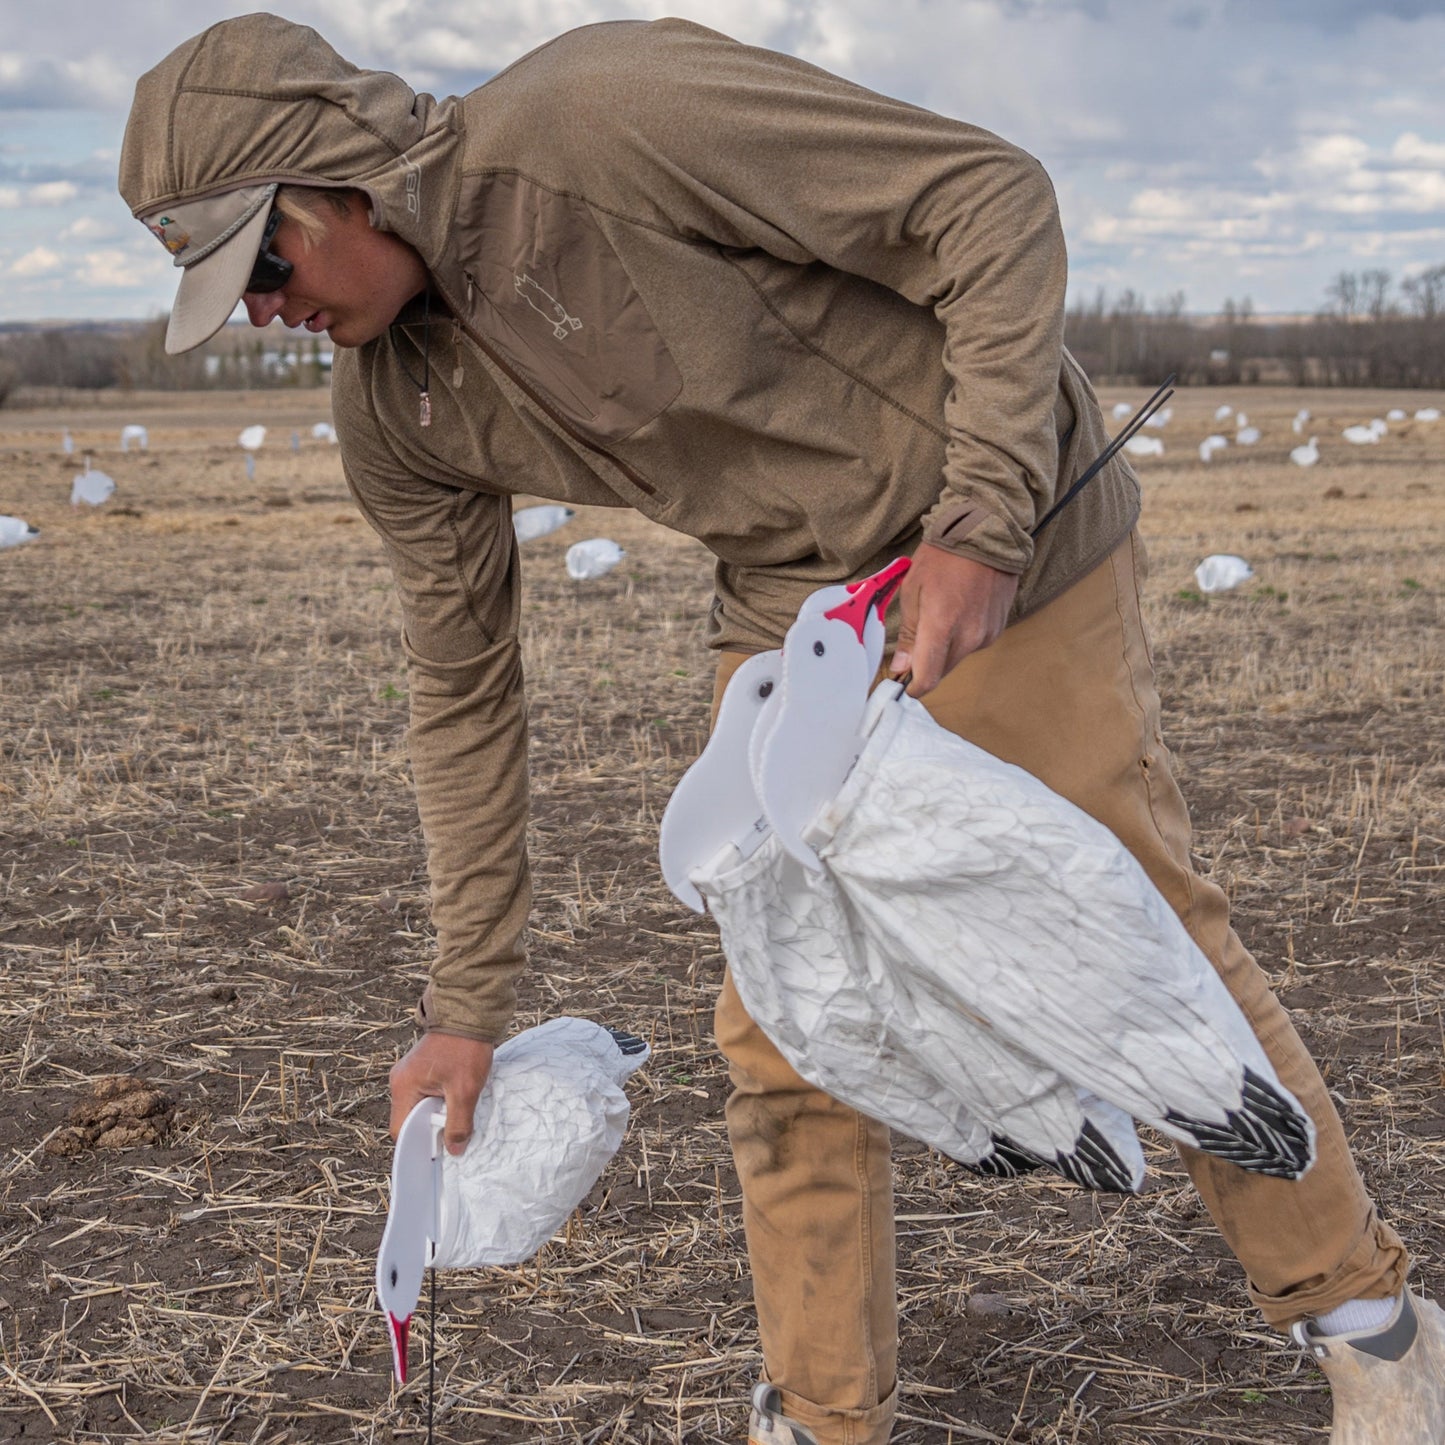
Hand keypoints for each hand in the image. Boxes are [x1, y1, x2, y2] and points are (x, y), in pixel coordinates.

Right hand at [388, 1031, 494, 1155]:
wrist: (470, 1011)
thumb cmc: (465, 1048)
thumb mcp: (465, 1090)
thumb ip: (458, 1123)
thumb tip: (453, 1150)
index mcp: (404, 1086)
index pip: (400, 1129)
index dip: (417, 1144)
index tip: (437, 1150)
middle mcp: (400, 1080)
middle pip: (409, 1118)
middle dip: (429, 1128)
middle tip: (452, 1134)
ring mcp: (410, 1072)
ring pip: (418, 1106)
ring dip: (436, 1113)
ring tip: (456, 1114)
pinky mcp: (421, 1067)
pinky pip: (425, 1093)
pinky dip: (438, 1100)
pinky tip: (455, 1099)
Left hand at [889, 546, 1019, 695]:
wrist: (987, 534)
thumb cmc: (944, 557)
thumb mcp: (913, 591)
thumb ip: (909, 634)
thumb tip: (902, 666)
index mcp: (942, 627)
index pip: (928, 678)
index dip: (913, 686)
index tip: (902, 682)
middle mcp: (968, 637)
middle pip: (942, 671)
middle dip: (926, 665)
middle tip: (914, 644)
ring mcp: (987, 634)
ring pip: (957, 658)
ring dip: (945, 649)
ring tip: (940, 616)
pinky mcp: (998, 628)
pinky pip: (973, 644)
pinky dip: (962, 637)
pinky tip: (958, 611)